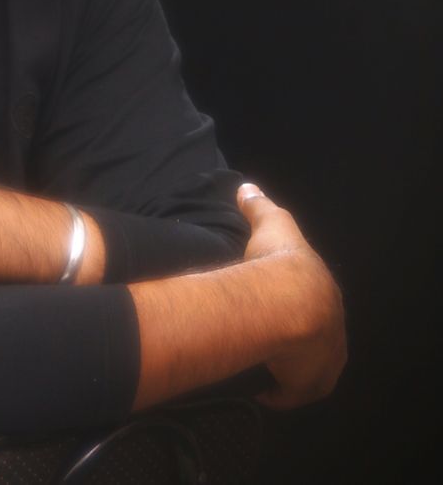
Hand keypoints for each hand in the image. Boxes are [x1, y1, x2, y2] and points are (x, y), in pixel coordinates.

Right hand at [236, 184, 346, 407]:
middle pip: (315, 337)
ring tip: (258, 359)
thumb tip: (245, 187)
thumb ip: (258, 205)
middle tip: (264, 334)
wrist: (285, 301)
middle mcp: (333, 329)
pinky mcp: (307, 384)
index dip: (295, 301)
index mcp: (325, 292)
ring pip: (305, 366)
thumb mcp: (270, 223)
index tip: (274, 302)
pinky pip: (292, 391)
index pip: (315, 300)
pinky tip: (257, 384)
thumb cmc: (278, 261)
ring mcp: (323, 360)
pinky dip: (276, 390)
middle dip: (293, 337)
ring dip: (285, 366)